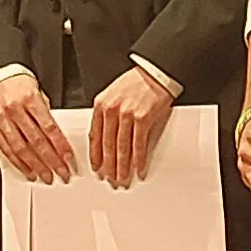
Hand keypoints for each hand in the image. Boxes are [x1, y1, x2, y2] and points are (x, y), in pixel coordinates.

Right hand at [0, 76, 77, 183]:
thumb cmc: (18, 85)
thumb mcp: (37, 90)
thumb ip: (46, 112)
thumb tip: (59, 137)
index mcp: (30, 98)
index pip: (49, 128)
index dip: (61, 146)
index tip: (69, 159)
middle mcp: (14, 110)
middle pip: (36, 141)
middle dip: (52, 160)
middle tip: (62, 173)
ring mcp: (1, 120)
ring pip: (21, 149)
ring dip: (36, 166)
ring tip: (47, 176)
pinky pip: (6, 150)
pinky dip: (19, 163)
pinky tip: (29, 171)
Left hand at [85, 63, 174, 189]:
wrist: (156, 72)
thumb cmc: (137, 82)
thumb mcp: (114, 94)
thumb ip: (107, 113)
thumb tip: (104, 136)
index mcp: (101, 104)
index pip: (94, 135)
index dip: (95, 154)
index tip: (96, 167)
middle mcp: (112, 110)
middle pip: (107, 145)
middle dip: (108, 166)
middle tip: (110, 179)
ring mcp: (127, 114)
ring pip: (121, 147)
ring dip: (122, 166)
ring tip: (122, 178)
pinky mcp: (143, 118)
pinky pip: (138, 144)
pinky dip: (139, 160)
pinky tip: (138, 169)